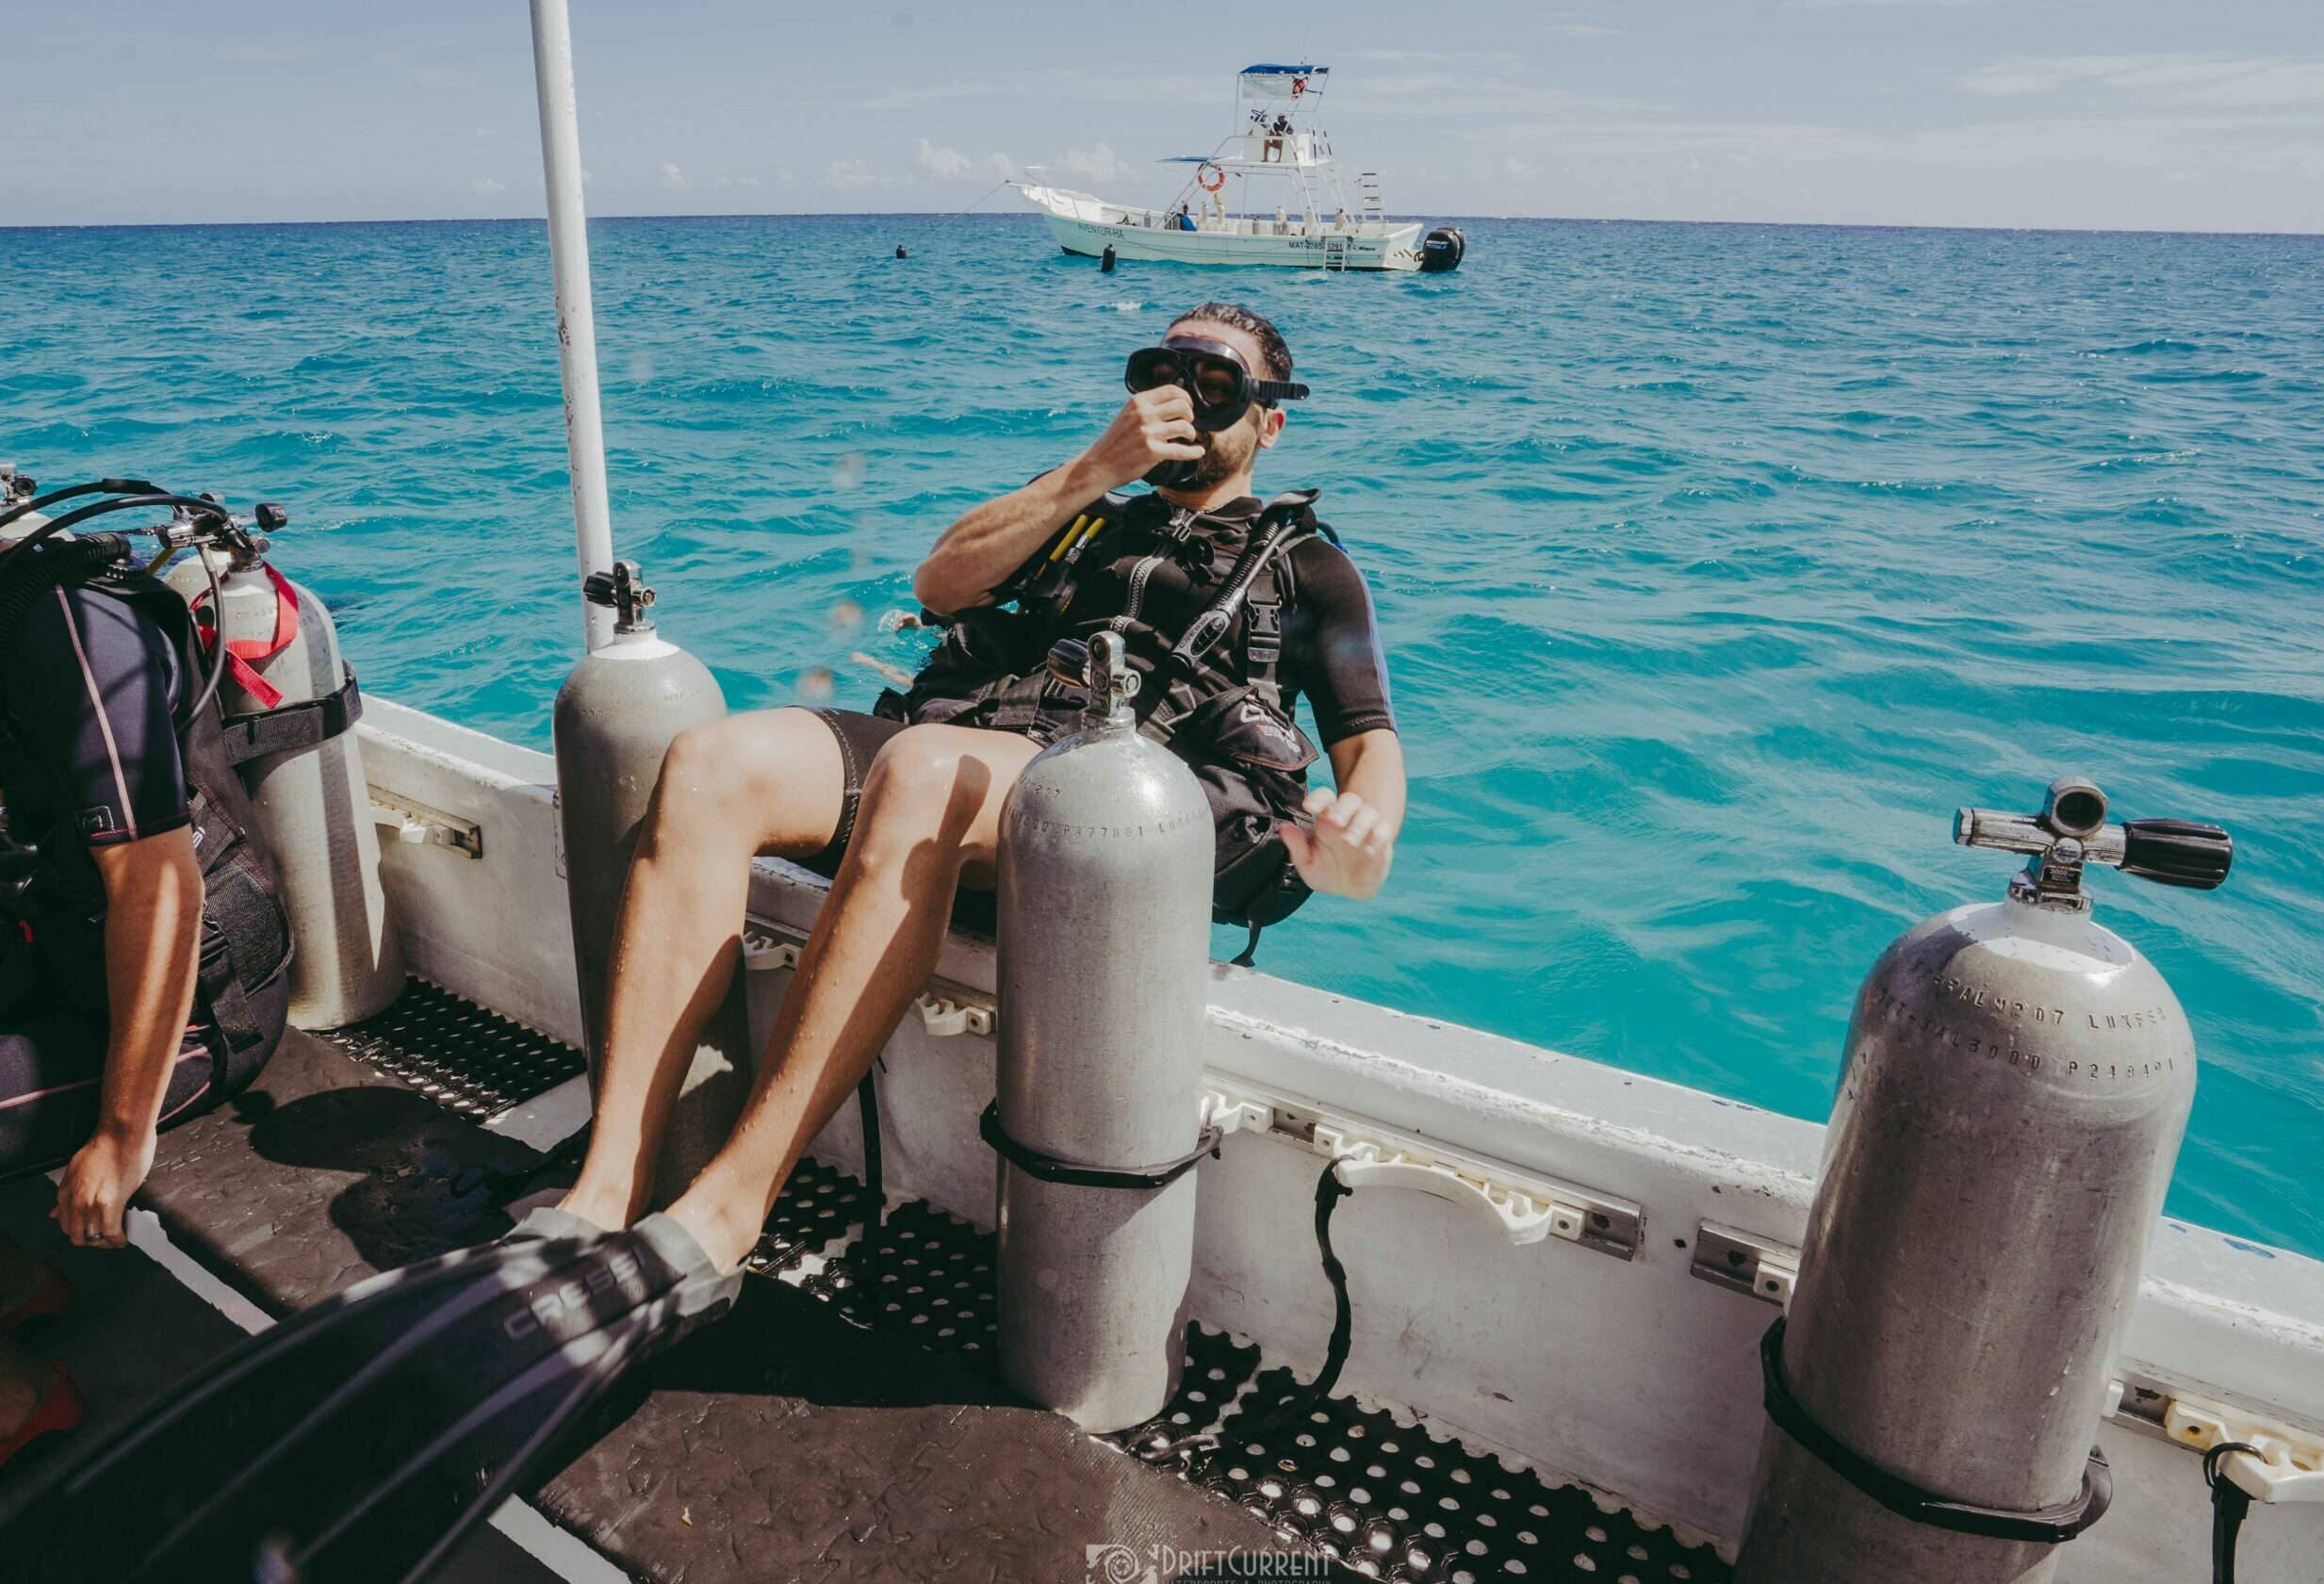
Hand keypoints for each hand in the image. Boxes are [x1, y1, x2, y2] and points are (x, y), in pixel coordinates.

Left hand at [53, 1125, 155, 1248]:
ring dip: (106, 1243)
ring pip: (94, 1238)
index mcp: (64, 1193)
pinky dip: (118, 1240)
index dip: (81, 1233)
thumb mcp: (76, 1171)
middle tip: (106, 1239)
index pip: (66, 1226)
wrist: (122, 1132)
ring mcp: (90, 1203)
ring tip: (117, 1239)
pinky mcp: (110, 1203)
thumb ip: (66, 1194)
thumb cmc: (106, 1146)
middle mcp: (74, 1201)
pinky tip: (124, 1238)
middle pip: (77, 1237)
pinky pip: (111, 1232)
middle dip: (92, 1242)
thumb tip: (54, 1213)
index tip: (94, 1232)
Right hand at [1076, 387, 1202, 490]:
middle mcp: (1144, 414)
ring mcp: (1148, 433)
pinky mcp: (1152, 452)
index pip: (1172, 390)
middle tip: (1188, 423)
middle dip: (1190, 415)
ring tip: (1188, 438)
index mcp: (1138, 402)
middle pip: (1182, 406)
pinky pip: (1182, 451)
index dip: (1185, 397)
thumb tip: (1173, 399)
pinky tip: (1198, 452)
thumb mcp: (1127, 414)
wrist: (1100, 464)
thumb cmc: (1116, 441)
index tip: (1188, 406)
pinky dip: (1194, 452)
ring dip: (1191, 433)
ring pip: (1185, 427)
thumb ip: (1147, 406)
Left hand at [1279, 788, 1393, 899]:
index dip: (1318, 798)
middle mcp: (1348, 819)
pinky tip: (1368, 850)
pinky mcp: (1381, 841)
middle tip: (1334, 821)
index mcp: (1327, 818)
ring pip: (1368, 812)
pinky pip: (1384, 830)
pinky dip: (1378, 837)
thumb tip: (1284, 827)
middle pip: (1350, 800)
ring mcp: (1366, 828)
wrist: (1350, 888)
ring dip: (1360, 824)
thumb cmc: (1326, 871)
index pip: (1324, 798)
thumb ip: (1296, 846)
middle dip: (1342, 808)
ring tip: (1349, 841)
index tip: (1308, 807)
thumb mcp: (1307, 864)